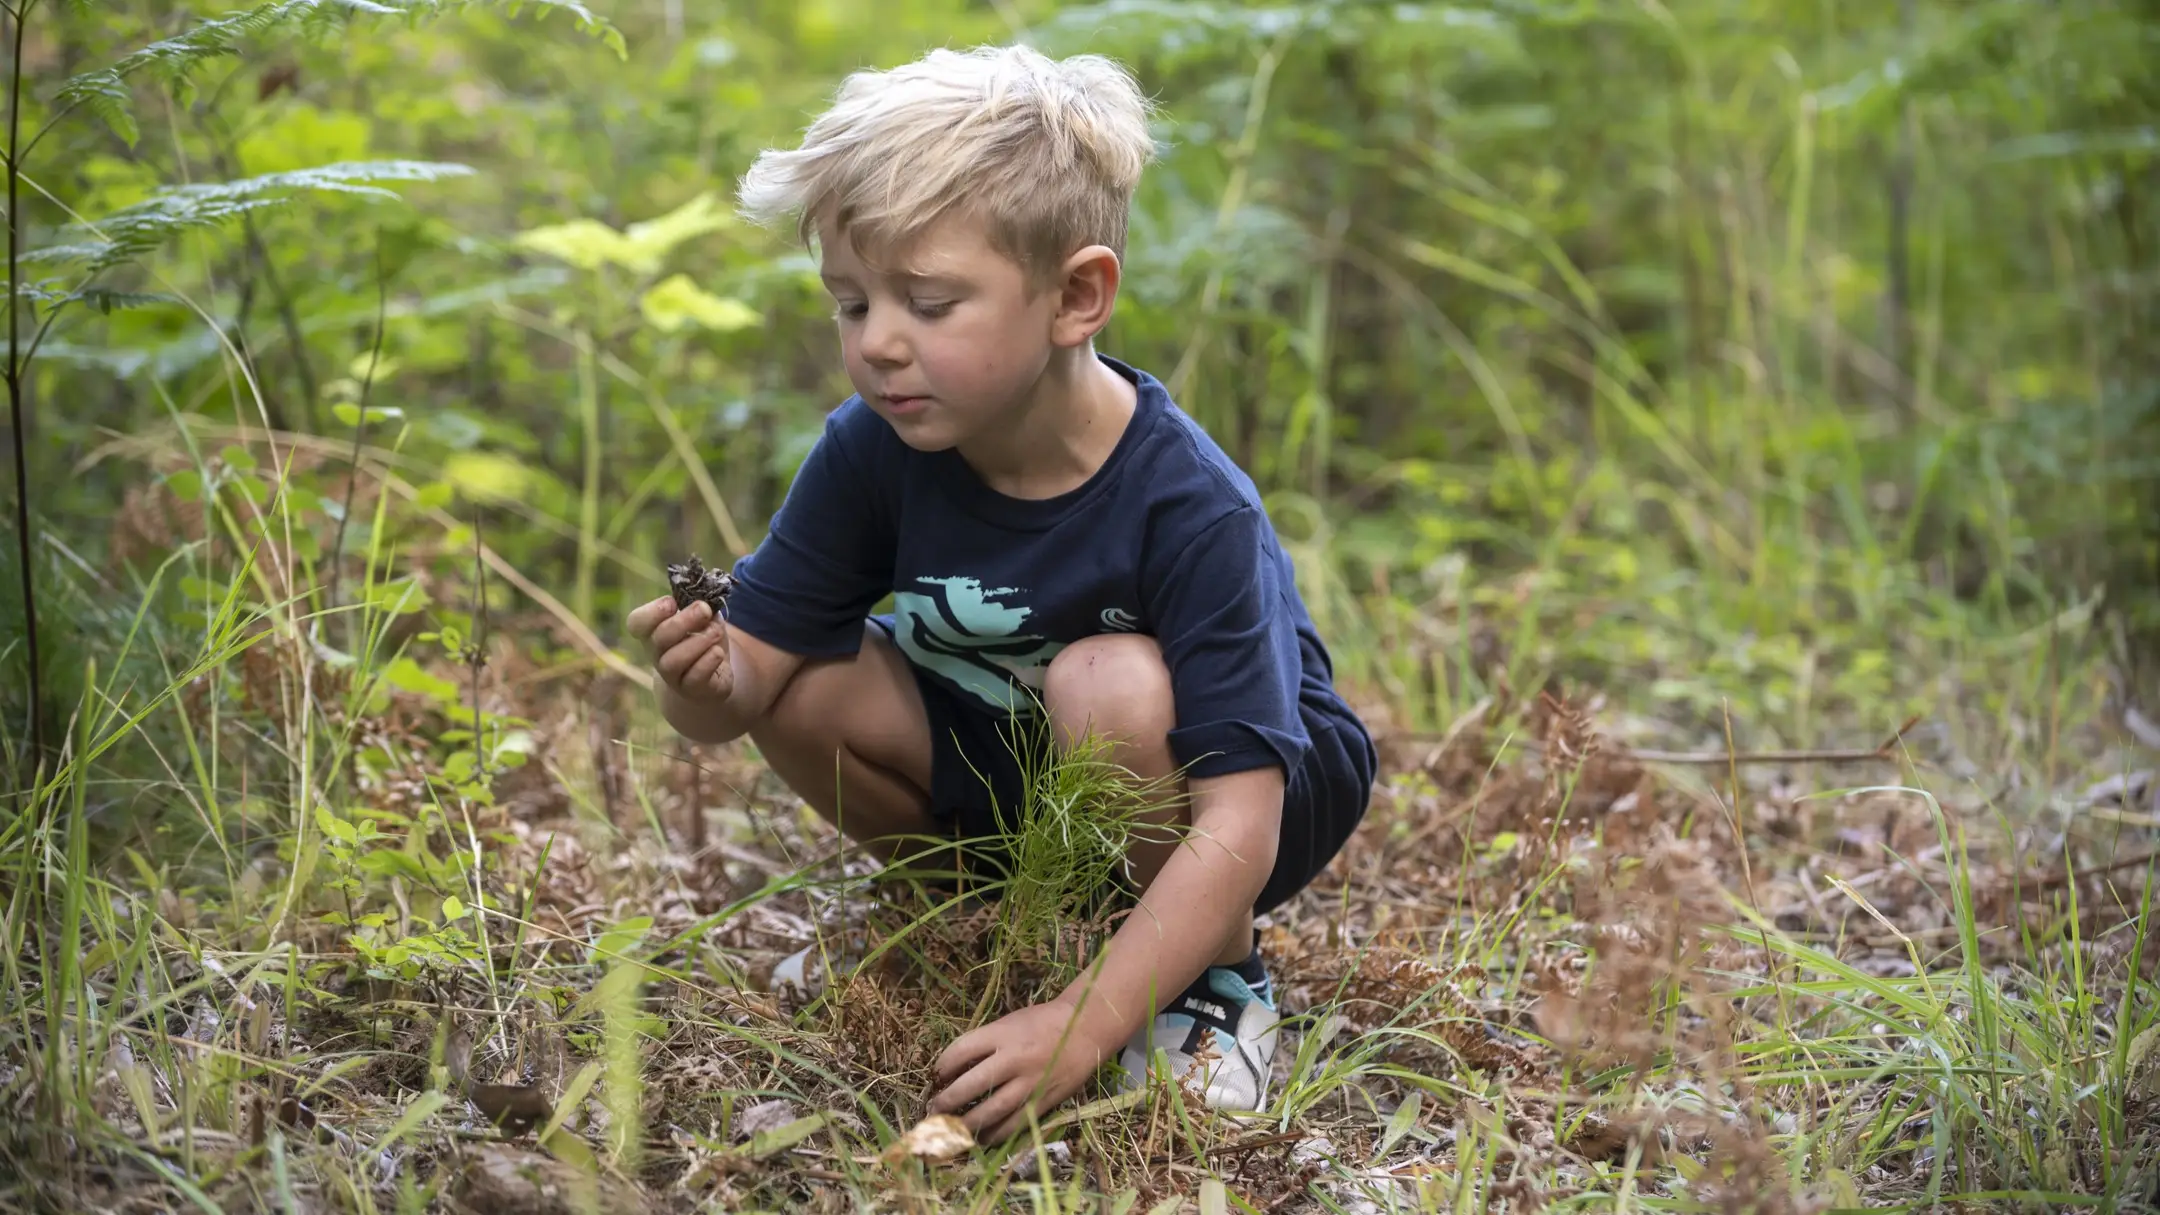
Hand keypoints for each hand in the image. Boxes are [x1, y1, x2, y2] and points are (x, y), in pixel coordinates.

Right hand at [625, 596, 733, 704]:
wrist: (714, 675)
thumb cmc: (703, 639)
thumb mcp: (704, 618)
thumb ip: (701, 607)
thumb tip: (706, 599)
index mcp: (654, 631)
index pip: (637, 623)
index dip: (652, 612)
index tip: (672, 602)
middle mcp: (657, 654)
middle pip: (660, 638)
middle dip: (683, 621)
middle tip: (704, 610)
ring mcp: (672, 675)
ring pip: (673, 661)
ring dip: (698, 642)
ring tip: (716, 632)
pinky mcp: (691, 689)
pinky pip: (694, 677)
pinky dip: (708, 661)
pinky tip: (718, 652)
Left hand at [927, 996, 1122, 1143]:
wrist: (1086, 1029)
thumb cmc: (1042, 1022)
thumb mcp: (1009, 1022)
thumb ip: (985, 1043)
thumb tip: (953, 1070)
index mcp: (1003, 1034)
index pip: (960, 1051)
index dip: (941, 1067)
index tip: (935, 1077)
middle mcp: (1015, 1058)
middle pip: (971, 1085)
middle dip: (947, 1102)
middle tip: (933, 1111)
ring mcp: (1030, 1082)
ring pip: (992, 1110)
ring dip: (967, 1124)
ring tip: (950, 1131)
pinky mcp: (1044, 1100)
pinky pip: (1015, 1123)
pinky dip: (995, 1134)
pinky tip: (981, 1138)